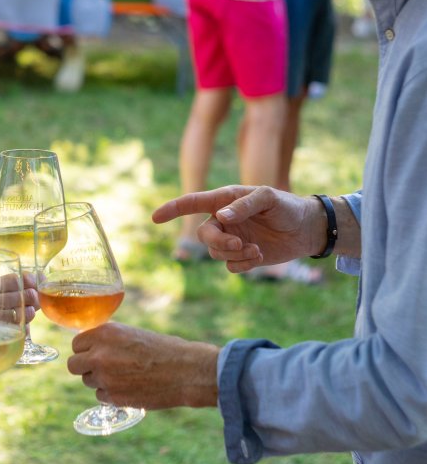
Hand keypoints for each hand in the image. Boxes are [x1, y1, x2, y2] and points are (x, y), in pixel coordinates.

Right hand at [0, 274, 38, 325]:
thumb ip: (4, 289)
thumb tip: (37, 280)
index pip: (15, 278)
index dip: (30, 281)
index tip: (35, 284)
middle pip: (24, 294)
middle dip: (34, 299)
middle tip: (35, 303)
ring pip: (24, 312)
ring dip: (30, 314)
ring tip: (27, 315)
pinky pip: (19, 328)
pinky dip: (24, 327)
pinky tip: (21, 327)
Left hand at [67, 322, 218, 408]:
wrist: (184, 371)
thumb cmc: (162, 349)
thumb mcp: (131, 333)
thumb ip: (107, 340)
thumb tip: (89, 346)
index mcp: (105, 333)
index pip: (76, 344)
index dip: (85, 349)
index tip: (93, 352)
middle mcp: (100, 354)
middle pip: (74, 365)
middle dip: (84, 366)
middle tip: (99, 367)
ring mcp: (105, 378)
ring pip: (88, 381)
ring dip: (99, 380)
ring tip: (122, 375)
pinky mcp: (114, 398)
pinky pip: (100, 396)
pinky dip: (110, 394)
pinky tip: (128, 387)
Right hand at [152, 185, 322, 271]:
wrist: (307, 229)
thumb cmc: (287, 206)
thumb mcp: (268, 197)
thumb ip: (243, 205)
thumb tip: (221, 217)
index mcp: (224, 200)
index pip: (193, 203)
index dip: (172, 209)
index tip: (155, 217)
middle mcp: (223, 220)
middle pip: (203, 235)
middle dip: (218, 242)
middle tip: (239, 244)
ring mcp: (231, 239)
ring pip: (215, 253)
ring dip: (234, 254)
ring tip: (256, 250)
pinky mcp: (241, 256)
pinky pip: (230, 266)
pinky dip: (242, 264)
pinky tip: (258, 255)